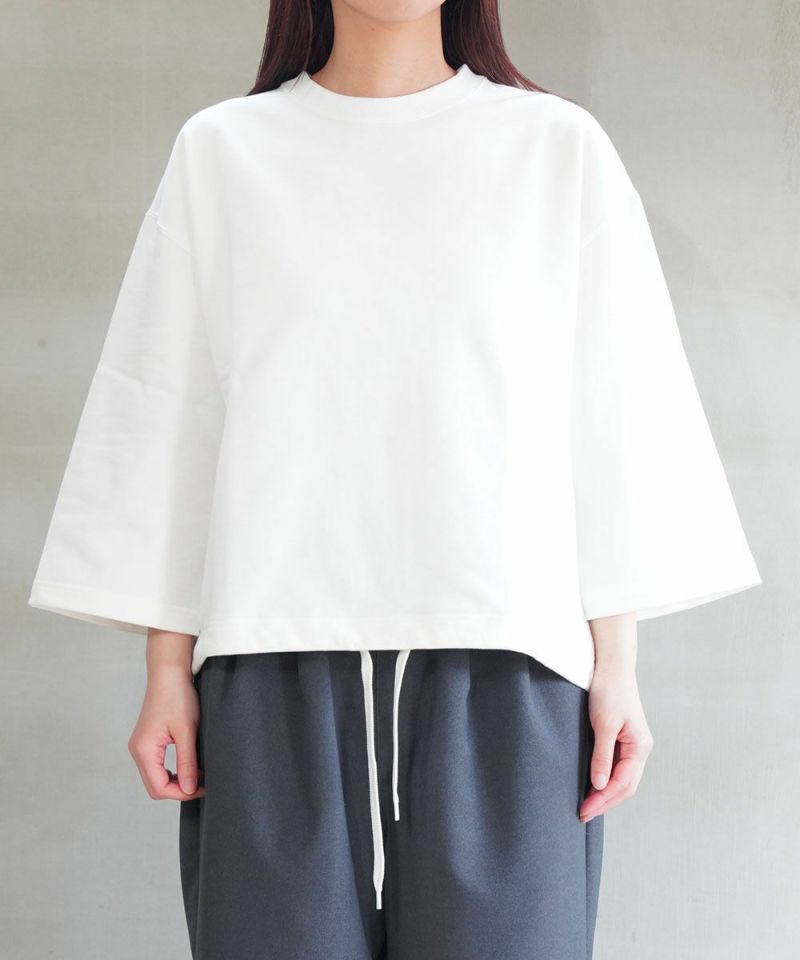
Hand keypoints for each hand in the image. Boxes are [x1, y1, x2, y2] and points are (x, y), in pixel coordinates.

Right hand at [128, 661, 204, 800]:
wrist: (169, 673)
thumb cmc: (178, 696)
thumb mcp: (186, 731)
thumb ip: (187, 762)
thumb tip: (188, 789)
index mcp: (144, 750)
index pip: (159, 788)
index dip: (181, 793)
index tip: (202, 788)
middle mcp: (137, 750)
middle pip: (154, 786)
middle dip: (178, 789)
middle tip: (201, 784)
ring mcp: (141, 745)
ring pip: (155, 776)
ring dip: (175, 780)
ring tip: (197, 774)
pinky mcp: (147, 740)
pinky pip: (156, 765)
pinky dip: (171, 770)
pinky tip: (188, 764)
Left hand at [579, 664, 653, 821]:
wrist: (612, 667)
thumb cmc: (609, 691)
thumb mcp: (603, 724)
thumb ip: (602, 756)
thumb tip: (600, 785)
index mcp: (639, 747)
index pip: (622, 784)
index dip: (603, 800)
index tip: (584, 810)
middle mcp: (641, 749)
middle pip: (626, 787)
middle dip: (605, 802)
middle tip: (583, 814)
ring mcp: (634, 745)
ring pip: (624, 779)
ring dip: (607, 794)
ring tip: (588, 805)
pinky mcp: (624, 739)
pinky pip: (619, 768)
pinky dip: (608, 781)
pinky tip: (594, 785)